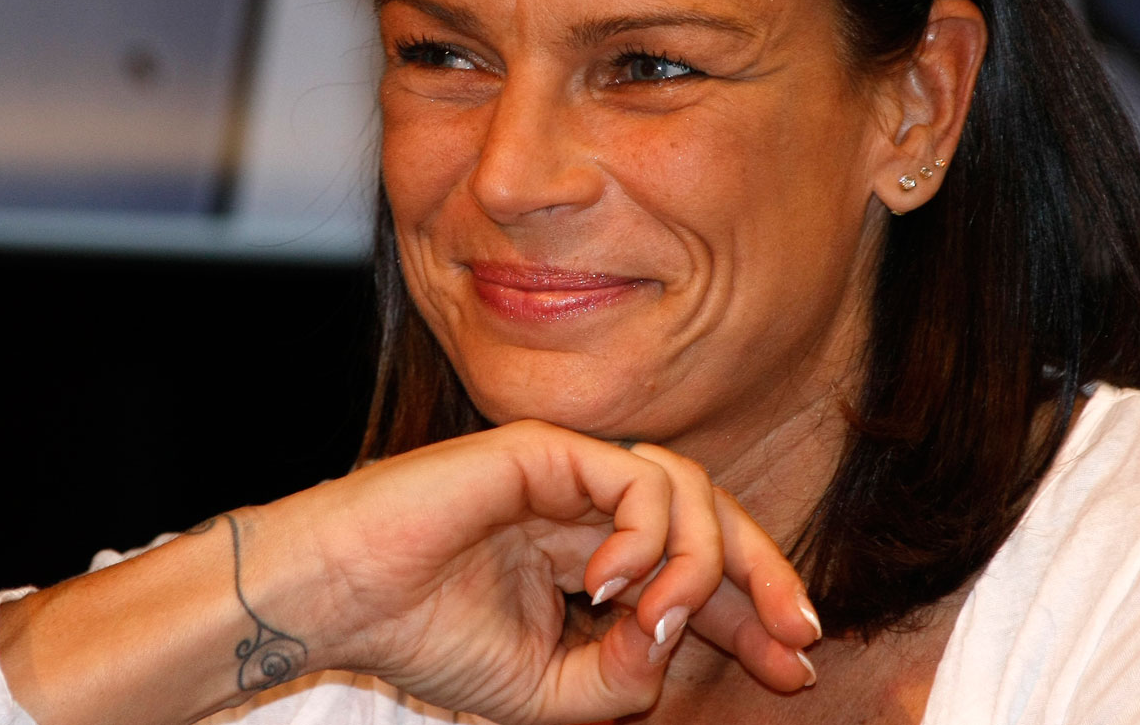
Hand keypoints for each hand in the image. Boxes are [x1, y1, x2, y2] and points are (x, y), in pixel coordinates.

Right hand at [267, 419, 820, 722]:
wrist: (343, 600)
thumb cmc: (426, 636)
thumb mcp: (548, 692)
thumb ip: (624, 677)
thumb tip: (679, 634)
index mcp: (593, 562)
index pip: (695, 578)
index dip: (751, 619)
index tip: (796, 668)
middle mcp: (591, 511)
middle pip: (712, 523)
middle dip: (764, 579)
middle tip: (796, 636)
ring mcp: (572, 475)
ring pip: (687, 491)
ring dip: (699, 562)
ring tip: (660, 616)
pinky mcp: (548, 448)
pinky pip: (637, 478)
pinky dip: (645, 535)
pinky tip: (614, 584)